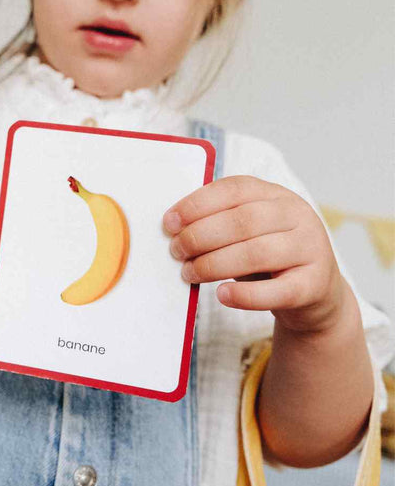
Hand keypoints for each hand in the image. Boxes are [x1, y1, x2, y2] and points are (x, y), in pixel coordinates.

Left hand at [163, 176, 345, 333]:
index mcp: (276, 195)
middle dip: (200, 236)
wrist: (315, 292)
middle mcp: (297, 215)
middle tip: (176, 251)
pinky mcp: (313, 285)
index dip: (197, 205)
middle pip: (243, 221)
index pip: (234, 189)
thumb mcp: (248, 231)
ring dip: (214, 264)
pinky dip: (245, 295)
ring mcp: (310, 248)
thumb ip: (219, 222)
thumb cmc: (268, 258)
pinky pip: (276, 291)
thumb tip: (173, 227)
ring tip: (189, 273)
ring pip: (256, 253)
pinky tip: (222, 295)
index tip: (170, 223)